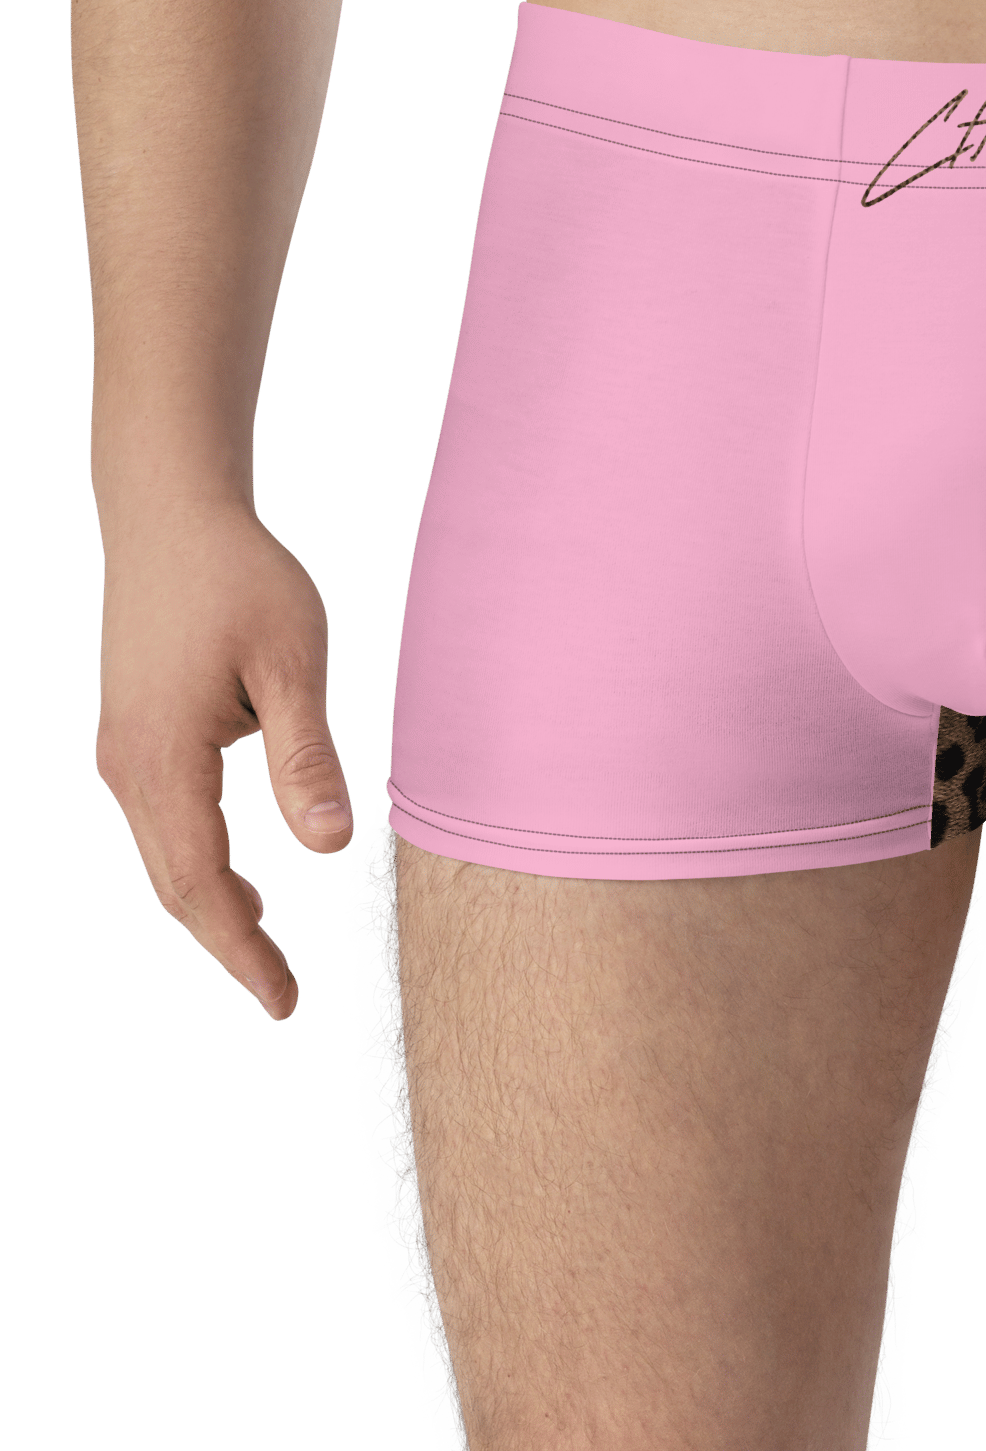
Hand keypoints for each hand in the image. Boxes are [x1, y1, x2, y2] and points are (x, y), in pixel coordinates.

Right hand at [95, 501, 353, 1018]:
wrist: (172, 516)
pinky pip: (162, 824)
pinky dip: (198, 864)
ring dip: (211, 906)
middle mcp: (127, 767)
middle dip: (227, 944)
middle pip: (174, 885)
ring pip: (164, 857)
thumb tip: (331, 846)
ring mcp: (121, 753)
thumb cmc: (240, 580)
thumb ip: (306, 757)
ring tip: (267, 949)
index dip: (242, 951)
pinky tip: (242, 877)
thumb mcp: (293, 664)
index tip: (284, 1001)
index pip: (200, 885)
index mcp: (164, 759)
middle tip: (282, 996)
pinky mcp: (132, 736)